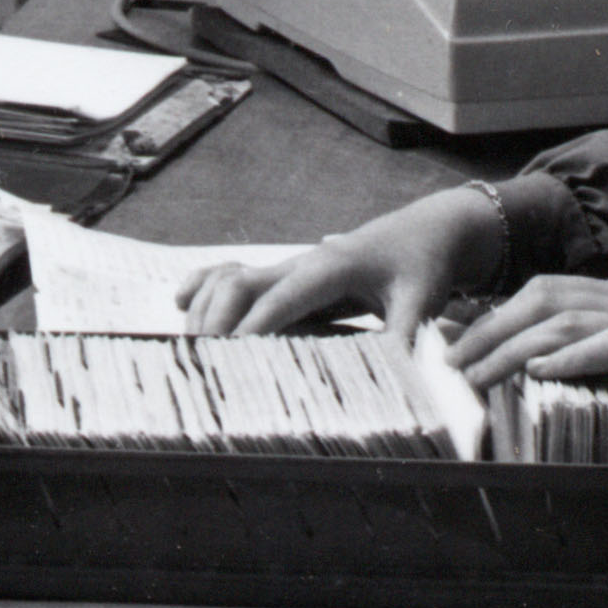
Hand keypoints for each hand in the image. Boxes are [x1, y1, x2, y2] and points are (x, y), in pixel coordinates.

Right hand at [184, 186, 507, 334]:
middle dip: (214, 320)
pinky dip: (204, 286)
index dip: (250, 329)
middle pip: (237, 284)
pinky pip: (233, 273)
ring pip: (227, 278)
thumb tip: (397, 376)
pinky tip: (182, 304)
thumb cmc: (422, 264)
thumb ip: (407, 336)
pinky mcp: (286, 273)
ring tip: (191, 347)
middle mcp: (301, 263)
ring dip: (204, 308)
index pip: (278, 300)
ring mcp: (289, 265)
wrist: (424, 231)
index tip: (227, 358)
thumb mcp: (422, 301)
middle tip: (200, 361)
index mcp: (330, 267)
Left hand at [449, 273, 607, 464]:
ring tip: (474, 374)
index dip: (497, 314)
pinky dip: (570, 356)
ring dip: (512, 346)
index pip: (550, 294)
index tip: (457, 340)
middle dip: (489, 327)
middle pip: (544, 297)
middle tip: (448, 360)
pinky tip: (538, 372)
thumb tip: (560, 384)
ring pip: (566, 320)